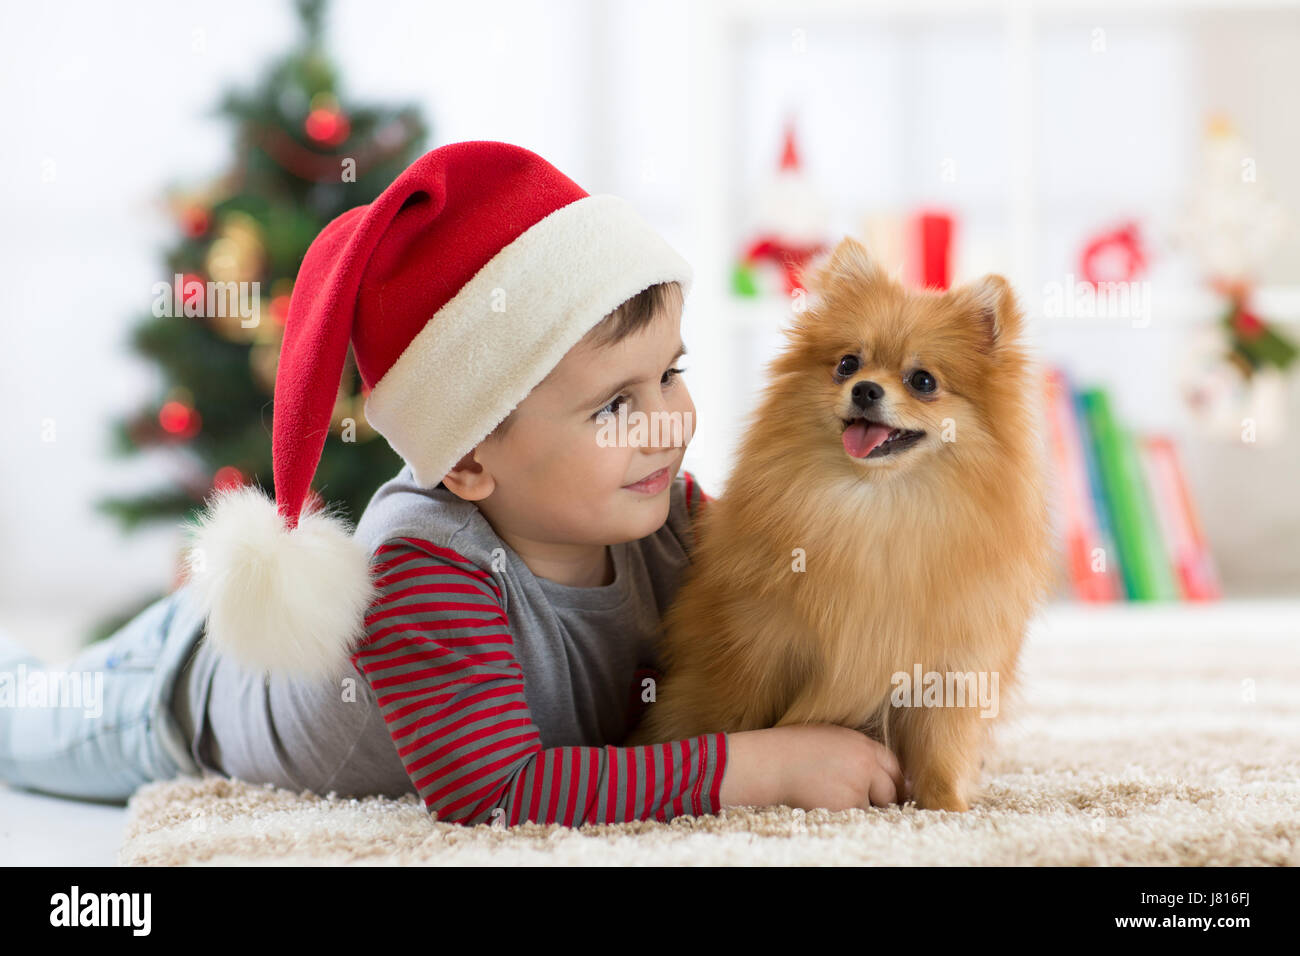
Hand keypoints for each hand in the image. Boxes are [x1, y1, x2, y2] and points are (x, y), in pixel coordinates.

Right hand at [721, 723, 906, 811]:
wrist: (769, 763)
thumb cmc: (792, 749)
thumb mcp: (830, 737)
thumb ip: (856, 751)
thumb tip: (879, 773)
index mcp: (862, 744)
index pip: (893, 766)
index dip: (893, 780)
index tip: (890, 791)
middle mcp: (865, 764)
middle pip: (891, 790)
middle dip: (882, 799)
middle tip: (863, 801)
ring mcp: (857, 786)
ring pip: (873, 808)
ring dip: (859, 808)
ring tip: (830, 796)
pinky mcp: (846, 806)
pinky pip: (856, 818)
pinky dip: (844, 816)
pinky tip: (822, 803)